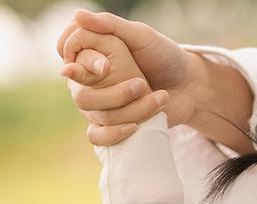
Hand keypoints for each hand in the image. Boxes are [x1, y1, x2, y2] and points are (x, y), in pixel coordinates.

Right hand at [57, 9, 189, 143]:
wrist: (190, 87)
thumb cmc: (165, 56)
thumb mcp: (141, 36)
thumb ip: (110, 25)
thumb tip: (76, 14)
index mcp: (91, 50)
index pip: (66, 53)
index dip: (83, 62)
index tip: (106, 67)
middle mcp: (88, 77)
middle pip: (78, 92)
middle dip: (114, 93)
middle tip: (142, 84)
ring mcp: (97, 102)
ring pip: (92, 113)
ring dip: (129, 108)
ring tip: (159, 97)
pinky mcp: (110, 123)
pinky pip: (96, 135)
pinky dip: (114, 133)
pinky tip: (135, 126)